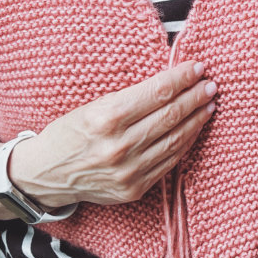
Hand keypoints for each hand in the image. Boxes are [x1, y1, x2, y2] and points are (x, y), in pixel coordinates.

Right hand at [9, 60, 216, 209]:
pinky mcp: (134, 189)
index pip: (157, 93)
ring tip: (208, 104)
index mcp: (107, 117)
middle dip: (195, 97)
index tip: (197, 68)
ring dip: (196, 120)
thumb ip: (131, 97)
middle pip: (170, 115)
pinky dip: (185, 143)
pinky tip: (193, 129)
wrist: (46, 174)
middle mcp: (119, 146)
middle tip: (210, 84)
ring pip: (175, 140)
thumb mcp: (93, 105)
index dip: (182, 78)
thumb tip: (170, 82)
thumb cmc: (70, 132)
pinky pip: (168, 163)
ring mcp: (128, 171)